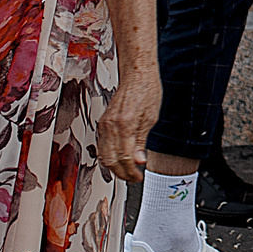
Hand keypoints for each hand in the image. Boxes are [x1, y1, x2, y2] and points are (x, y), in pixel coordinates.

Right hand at [98, 70, 157, 184]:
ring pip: (103, 155)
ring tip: (127, 172)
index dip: (132, 172)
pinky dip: (108, 156)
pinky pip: (101, 145)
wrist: (136, 74)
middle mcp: (111, 126)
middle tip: (134, 177)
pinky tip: (118, 159)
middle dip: (122, 173)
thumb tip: (140, 161)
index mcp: (125, 125)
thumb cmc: (147, 90)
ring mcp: (105, 124)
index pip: (125, 159)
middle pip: (111, 161)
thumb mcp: (151, 118)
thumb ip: (142, 142)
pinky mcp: (103, 122)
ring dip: (114, 168)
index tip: (139, 176)